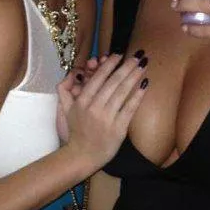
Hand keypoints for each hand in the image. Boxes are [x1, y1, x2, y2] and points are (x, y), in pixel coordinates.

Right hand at [57, 53, 147, 167]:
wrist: (83, 155)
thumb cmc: (76, 131)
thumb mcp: (66, 110)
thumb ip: (65, 90)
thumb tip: (73, 73)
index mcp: (82, 101)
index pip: (98, 78)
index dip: (110, 65)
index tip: (119, 54)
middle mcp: (94, 108)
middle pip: (113, 82)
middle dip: (127, 66)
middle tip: (138, 55)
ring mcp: (107, 118)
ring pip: (122, 92)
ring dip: (134, 76)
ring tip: (143, 65)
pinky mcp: (118, 129)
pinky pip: (130, 108)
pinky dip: (137, 95)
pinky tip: (145, 84)